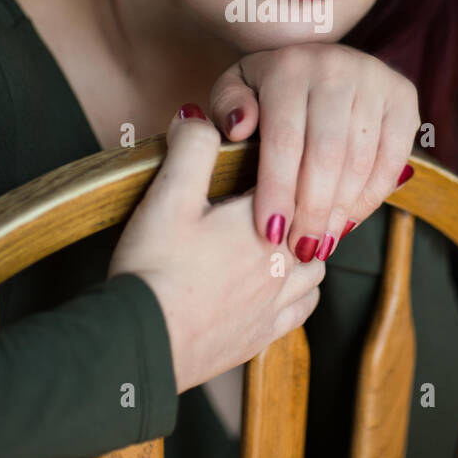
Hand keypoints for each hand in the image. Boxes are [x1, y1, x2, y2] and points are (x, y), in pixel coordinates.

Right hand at [108, 108, 324, 393]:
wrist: (142, 342)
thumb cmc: (154, 267)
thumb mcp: (168, 195)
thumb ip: (191, 149)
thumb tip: (198, 116)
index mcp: (266, 223)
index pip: (291, 181)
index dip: (277, 165)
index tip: (259, 159)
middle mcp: (283, 264)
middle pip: (311, 224)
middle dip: (297, 208)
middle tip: (272, 196)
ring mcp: (275, 304)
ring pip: (315, 268)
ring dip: (304, 250)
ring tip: (279, 239)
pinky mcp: (261, 337)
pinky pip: (302, 310)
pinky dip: (298, 293)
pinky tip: (278, 286)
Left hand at [207, 44, 419, 260]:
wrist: (317, 56)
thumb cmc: (268, 88)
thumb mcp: (236, 87)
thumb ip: (227, 106)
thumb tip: (239, 128)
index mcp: (288, 66)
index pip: (284, 139)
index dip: (278, 191)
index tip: (269, 233)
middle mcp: (336, 68)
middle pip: (327, 154)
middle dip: (312, 210)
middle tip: (300, 248)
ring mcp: (375, 80)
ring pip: (360, 160)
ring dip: (341, 211)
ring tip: (322, 242)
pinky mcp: (403, 97)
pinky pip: (392, 159)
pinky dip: (372, 197)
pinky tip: (350, 220)